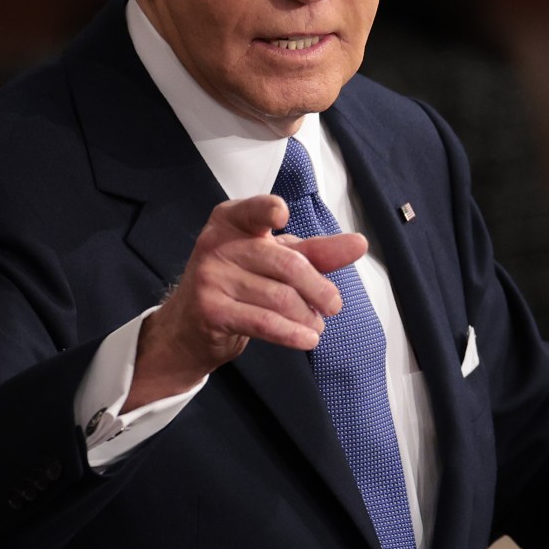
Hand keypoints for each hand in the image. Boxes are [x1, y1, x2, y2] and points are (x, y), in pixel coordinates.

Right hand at [124, 194, 365, 409]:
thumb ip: (316, 252)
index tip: (282, 216)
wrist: (189, 327)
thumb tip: (359, 244)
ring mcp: (211, 277)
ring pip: (279, 297)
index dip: (268, 210)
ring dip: (307, 315)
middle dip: (318, 287)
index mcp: (233, 221)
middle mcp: (217, 244)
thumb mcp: (275, 260)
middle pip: (285, 263)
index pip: (254, 211)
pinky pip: (264, 322)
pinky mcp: (211, 310)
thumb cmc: (239, 284)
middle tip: (333, 305)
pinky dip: (292, 333)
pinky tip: (308, 338)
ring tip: (317, 324)